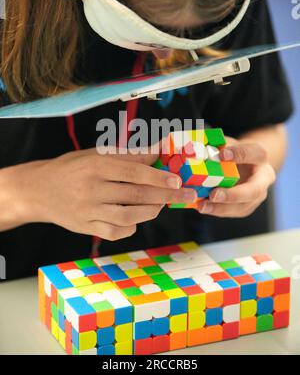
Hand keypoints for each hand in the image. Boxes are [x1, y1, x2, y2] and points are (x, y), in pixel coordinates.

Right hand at [17, 148, 197, 240]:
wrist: (39, 190)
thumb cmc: (72, 168)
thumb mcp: (96, 154)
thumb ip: (128, 155)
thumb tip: (159, 150)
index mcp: (95, 166)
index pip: (134, 172)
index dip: (158, 177)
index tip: (177, 179)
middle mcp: (91, 189)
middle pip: (136, 195)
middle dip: (165, 196)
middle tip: (185, 195)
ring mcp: (87, 211)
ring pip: (128, 216)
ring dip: (151, 211)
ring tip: (162, 205)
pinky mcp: (85, 227)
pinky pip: (114, 232)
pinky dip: (131, 226)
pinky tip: (137, 217)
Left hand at [198, 138, 275, 217]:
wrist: (242, 166)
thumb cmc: (232, 152)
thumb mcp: (226, 144)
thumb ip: (216, 145)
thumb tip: (199, 149)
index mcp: (260, 157)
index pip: (254, 154)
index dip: (239, 154)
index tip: (222, 154)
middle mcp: (263, 179)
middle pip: (254, 190)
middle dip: (233, 195)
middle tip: (214, 195)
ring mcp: (256, 196)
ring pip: (242, 206)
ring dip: (221, 208)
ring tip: (202, 206)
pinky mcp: (245, 207)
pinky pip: (232, 212)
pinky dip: (216, 211)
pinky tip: (202, 207)